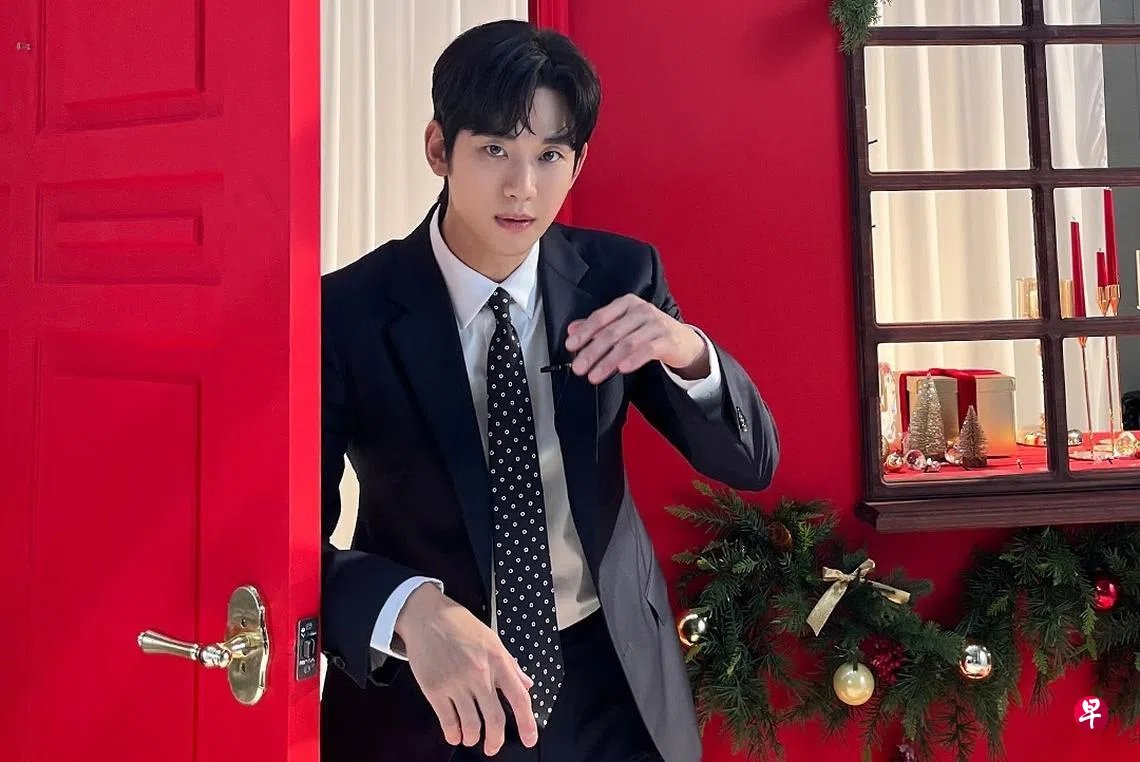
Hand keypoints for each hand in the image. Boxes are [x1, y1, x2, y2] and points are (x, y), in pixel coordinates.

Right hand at [394, 584, 536, 755]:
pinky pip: (448, 721)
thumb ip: (510, 664)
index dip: (527, 723)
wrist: (427, 616)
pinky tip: (454, 734)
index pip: (519, 698)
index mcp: (498, 660)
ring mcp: (457, 683)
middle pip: (496, 719)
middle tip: (493, 747)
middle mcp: (480, 674)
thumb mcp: (492, 639)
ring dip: (473, 738)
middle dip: (496, 740)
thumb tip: (527, 684)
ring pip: (471, 725)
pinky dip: (453, 734)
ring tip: (472, 738)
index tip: (529, 739)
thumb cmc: (460, 625)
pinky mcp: (435, 689)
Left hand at [565, 294, 708, 383]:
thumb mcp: (624, 325)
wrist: (683, 341)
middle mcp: (641, 310)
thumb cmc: (649, 332)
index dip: (584, 332)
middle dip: (592, 352)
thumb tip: (572, 330)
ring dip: (607, 361)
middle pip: (611, 332)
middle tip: (579, 367)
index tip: (571, 346)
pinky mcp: (667, 339)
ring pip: (627, 343)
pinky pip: (647, 349)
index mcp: (627, 304)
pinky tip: (621, 369)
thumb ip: (598, 327)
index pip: (601, 317)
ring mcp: (656, 324)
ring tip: (594, 375)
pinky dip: (633, 360)